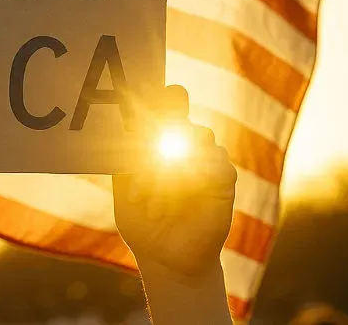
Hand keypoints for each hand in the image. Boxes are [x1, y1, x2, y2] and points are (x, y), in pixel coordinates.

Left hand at [112, 85, 236, 279]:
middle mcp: (181, 147)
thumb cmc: (141, 222)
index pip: (163, 111)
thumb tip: (131, 127)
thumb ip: (127, 158)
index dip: (164, 98)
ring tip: (158, 188)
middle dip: (168, 122)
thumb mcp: (125, 187)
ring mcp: (204, 162)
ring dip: (178, 156)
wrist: (165, 257)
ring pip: (201, 136)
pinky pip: (220, 164)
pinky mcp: (223, 181)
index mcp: (156, 144)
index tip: (161, 90)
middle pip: (182, 118)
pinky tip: (185, 183)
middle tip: (153, 142)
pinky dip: (201, 170)